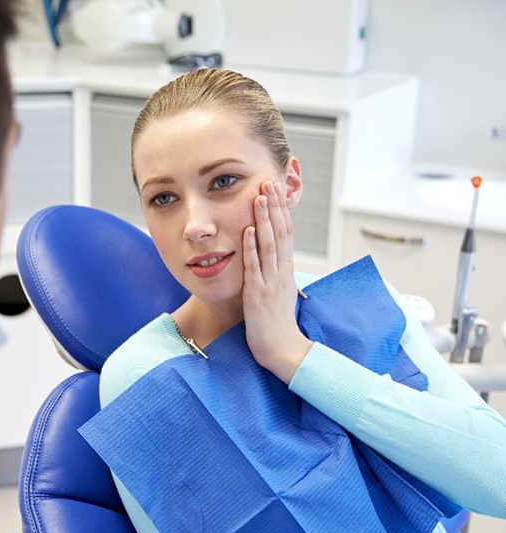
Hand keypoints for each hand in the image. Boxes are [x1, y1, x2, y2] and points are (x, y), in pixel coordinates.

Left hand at [242, 180, 312, 382]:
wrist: (282, 349)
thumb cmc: (277, 323)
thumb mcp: (279, 292)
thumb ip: (276, 273)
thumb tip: (274, 256)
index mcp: (286, 270)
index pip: (286, 234)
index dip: (281, 211)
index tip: (275, 190)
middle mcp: (281, 272)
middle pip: (280, 233)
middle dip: (274, 207)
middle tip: (269, 183)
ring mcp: (271, 282)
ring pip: (269, 245)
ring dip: (263, 220)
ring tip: (259, 198)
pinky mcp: (258, 295)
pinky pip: (255, 267)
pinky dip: (251, 247)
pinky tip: (246, 230)